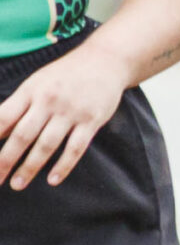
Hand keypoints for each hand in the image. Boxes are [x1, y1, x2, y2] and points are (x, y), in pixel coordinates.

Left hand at [0, 41, 135, 188]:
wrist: (105, 60)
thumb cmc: (65, 75)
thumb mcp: (36, 83)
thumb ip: (17, 106)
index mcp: (30, 91)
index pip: (4, 117)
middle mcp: (49, 101)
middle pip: (22, 135)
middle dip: (6, 159)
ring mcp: (71, 111)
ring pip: (47, 144)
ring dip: (30, 167)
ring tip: (18, 184)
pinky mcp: (92, 120)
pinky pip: (75, 147)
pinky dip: (63, 165)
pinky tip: (52, 180)